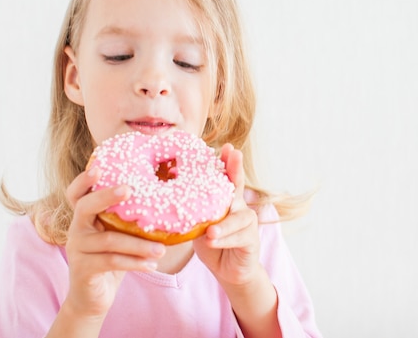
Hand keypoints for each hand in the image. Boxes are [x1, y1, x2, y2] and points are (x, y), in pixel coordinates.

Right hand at [63, 167, 165, 318]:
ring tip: (162, 248)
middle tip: (130, 189)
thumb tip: (164, 199)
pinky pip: (112, 262)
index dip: (83, 180)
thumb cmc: (111, 259)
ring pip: (109, 240)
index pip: (76, 193)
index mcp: (84, 217)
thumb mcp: (118, 235)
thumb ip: (127, 219)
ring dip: (139, 244)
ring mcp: (77, 249)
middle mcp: (76, 229)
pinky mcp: (83, 269)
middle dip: (107, 196)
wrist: (92, 297)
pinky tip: (152, 265)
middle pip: (86, 206)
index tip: (98, 167)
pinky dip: (135, 263)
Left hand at [193, 144, 262, 286]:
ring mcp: (247, 223)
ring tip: (210, 230)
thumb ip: (192, 211)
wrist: (229, 270)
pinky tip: (213, 240)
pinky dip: (224, 239)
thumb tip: (165, 194)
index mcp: (225, 200)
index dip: (227, 162)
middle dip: (236, 169)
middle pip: (237, 186)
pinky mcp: (251, 240)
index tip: (226, 147)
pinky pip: (239, 237)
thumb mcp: (198, 224)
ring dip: (223, 223)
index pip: (226, 178)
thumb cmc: (212, 242)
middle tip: (234, 154)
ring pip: (237, 217)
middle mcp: (239, 207)